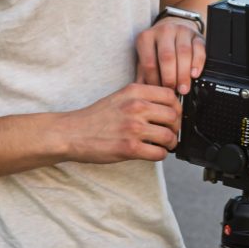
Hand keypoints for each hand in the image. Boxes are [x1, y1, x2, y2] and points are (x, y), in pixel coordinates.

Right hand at [62, 83, 181, 162]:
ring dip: (170, 143)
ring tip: (164, 145)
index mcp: (134, 92)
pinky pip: (158, 153)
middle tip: (170, 132)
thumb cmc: (96, 117)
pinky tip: (153, 153)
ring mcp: (133, 128)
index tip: (174, 115)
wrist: (72, 133)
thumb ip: (141, 96)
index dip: (176, 107)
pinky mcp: (129, 148)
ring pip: (169, 136)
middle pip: (173, 116)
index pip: (170, 96)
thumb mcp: (119, 96)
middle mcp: (136, 107)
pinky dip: (160, 155)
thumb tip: (166, 101)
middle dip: (175, 127)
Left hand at [134, 18, 205, 95]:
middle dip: (170, 78)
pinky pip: (199, 49)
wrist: (174, 29)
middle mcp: (163, 31)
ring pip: (184, 53)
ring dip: (184, 74)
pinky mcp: (197, 35)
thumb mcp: (146, 59)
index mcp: (146, 37)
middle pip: (167, 57)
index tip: (159, 92)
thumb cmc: (157, 49)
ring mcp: (181, 30)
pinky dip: (197, 63)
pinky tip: (194, 74)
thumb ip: (143, 75)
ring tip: (183, 88)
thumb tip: (143, 93)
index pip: (149, 62)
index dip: (154, 80)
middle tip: (173, 92)